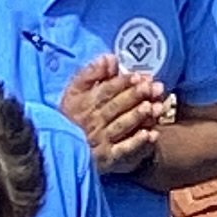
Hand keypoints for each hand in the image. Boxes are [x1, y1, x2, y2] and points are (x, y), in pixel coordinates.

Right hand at [58, 54, 175, 176]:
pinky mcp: (108, 158)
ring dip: (137, 116)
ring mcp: (100, 141)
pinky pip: (122, 150)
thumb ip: (91, 73)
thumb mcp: (75, 91)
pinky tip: (151, 135)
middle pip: (115, 107)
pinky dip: (136, 143)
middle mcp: (92, 122)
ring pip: (121, 126)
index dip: (121, 83)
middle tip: (153, 88)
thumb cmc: (73, 114)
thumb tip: (110, 58)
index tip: (137, 76)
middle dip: (134, 96)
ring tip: (153, 107)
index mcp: (84, 103)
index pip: (105, 91)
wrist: (62, 147)